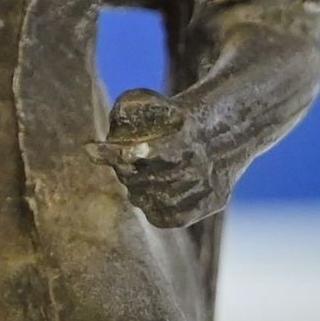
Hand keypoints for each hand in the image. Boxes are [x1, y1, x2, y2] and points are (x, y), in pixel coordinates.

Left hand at [87, 88, 232, 228]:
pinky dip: (156, 212)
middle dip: (127, 175)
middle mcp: (200, 161)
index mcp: (187, 133)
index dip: (120, 154)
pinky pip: (177, 218)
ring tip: (134, 183)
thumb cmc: (179, 115)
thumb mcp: (157, 102)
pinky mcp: (216, 200)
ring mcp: (209, 183)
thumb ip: (127, 115)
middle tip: (120, 168)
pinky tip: (149, 199)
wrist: (228, 127)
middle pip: (150, 180)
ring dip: (139, 193)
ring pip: (162, 201)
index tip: (93, 150)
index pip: (148, 151)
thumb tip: (91, 150)